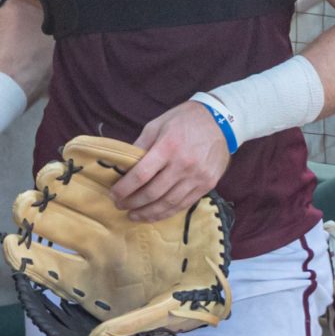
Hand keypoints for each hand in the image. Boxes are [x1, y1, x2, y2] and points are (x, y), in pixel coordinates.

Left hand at [113, 102, 233, 222]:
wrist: (220, 120)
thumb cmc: (184, 120)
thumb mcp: (157, 124)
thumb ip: (141, 145)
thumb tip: (124, 165)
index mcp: (168, 146)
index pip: (142, 174)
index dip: (125, 188)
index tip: (114, 194)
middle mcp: (184, 164)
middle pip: (153, 192)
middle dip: (133, 202)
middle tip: (120, 206)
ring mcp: (197, 177)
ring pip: (169, 203)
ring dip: (148, 213)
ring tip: (133, 216)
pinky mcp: (207, 185)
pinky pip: (184, 204)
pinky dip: (167, 213)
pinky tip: (154, 214)